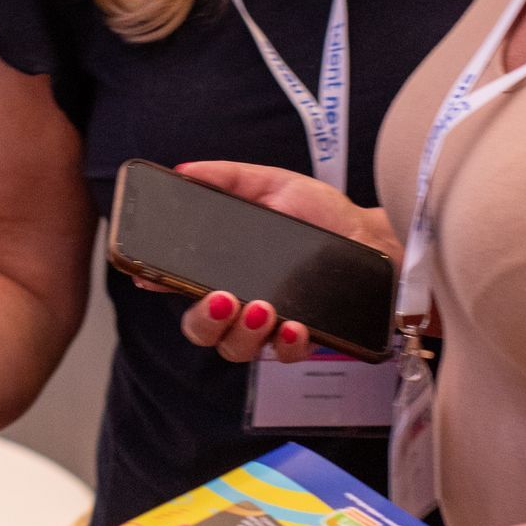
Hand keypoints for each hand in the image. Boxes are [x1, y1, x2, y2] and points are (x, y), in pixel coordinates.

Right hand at [156, 161, 398, 366]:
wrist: (374, 236)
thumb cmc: (322, 214)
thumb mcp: (275, 185)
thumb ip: (230, 178)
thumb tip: (186, 171)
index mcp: (226, 269)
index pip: (181, 284)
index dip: (159, 284)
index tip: (151, 278)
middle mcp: (242, 304)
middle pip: (201, 330)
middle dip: (203, 320)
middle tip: (221, 298)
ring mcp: (271, 326)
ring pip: (236, 349)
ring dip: (242, 333)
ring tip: (261, 307)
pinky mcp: (306, 340)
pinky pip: (285, 355)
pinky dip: (286, 344)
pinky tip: (294, 325)